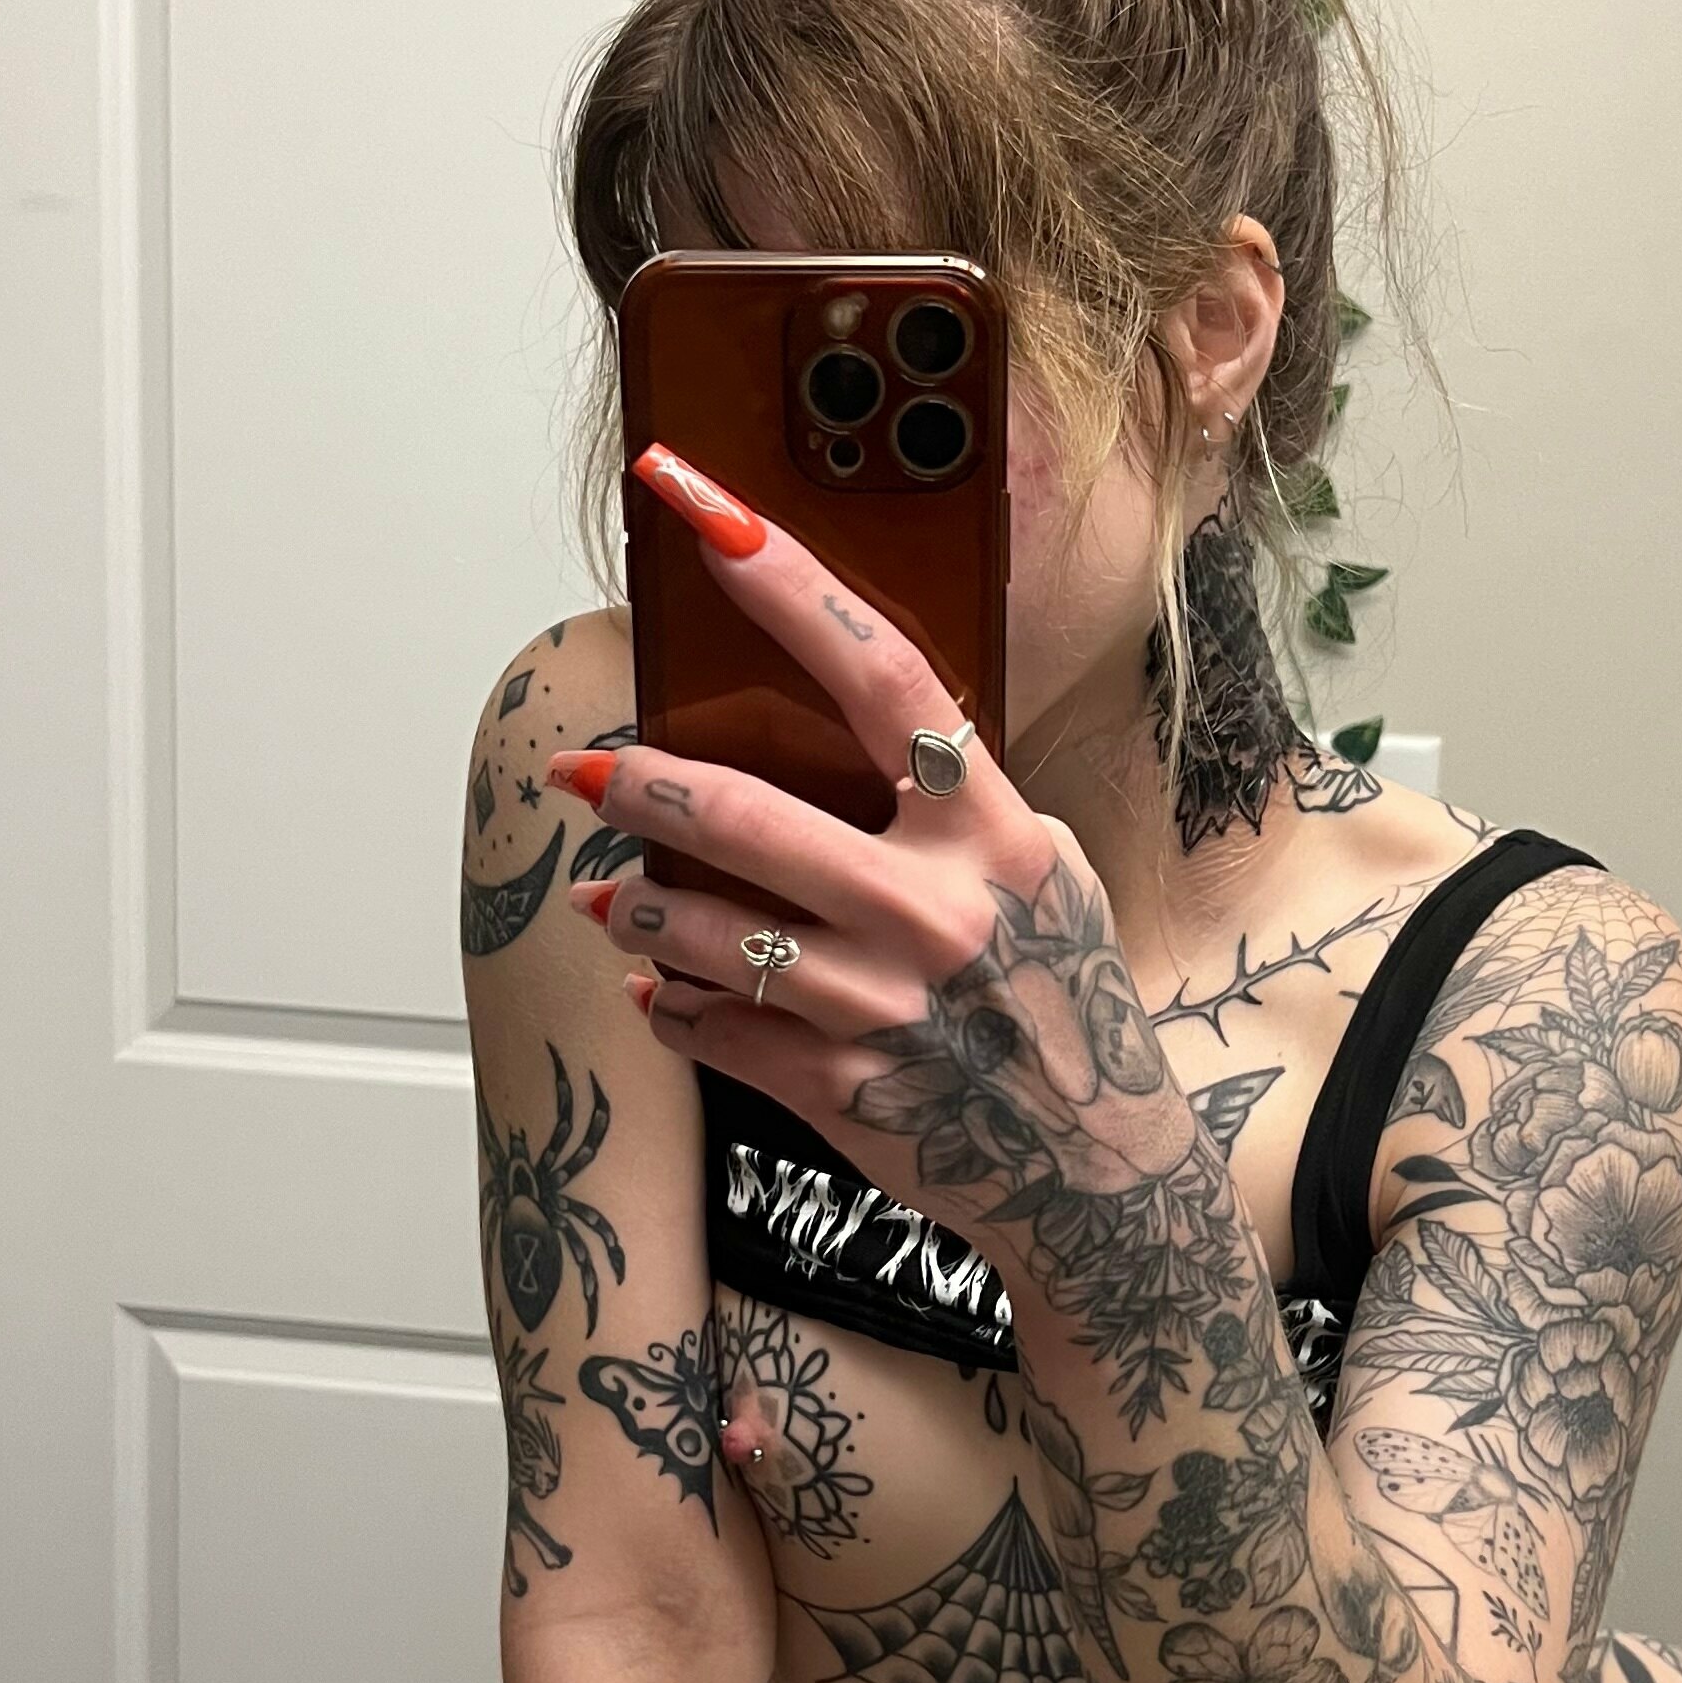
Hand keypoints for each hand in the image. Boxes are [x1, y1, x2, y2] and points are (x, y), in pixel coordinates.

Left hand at [552, 444, 1189, 1246]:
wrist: (1099, 1172)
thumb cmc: (1064, 1003)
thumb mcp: (1042, 876)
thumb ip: (953, 804)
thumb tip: (837, 725)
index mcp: (990, 831)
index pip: (882, 672)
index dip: (786, 583)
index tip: (705, 510)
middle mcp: (934, 909)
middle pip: (740, 813)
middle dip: (634, 785)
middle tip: (582, 772)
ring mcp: (880, 1004)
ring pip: (695, 930)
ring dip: (629, 910)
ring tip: (612, 900)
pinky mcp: (838, 1086)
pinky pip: (705, 1024)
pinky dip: (668, 1003)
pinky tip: (666, 990)